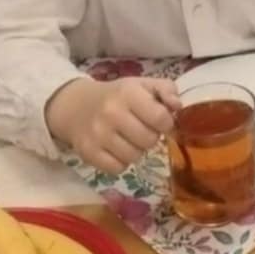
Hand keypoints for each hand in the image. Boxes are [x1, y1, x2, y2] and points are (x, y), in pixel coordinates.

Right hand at [45, 76, 180, 173]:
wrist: (76, 106)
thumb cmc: (117, 95)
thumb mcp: (142, 85)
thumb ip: (166, 89)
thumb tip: (178, 107)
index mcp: (128, 93)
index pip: (160, 117)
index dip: (165, 122)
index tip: (159, 120)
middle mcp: (111, 113)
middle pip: (149, 140)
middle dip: (151, 136)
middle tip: (142, 129)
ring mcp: (98, 135)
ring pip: (135, 156)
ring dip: (136, 150)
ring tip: (129, 138)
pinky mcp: (88, 153)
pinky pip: (117, 169)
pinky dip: (121, 162)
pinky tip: (116, 149)